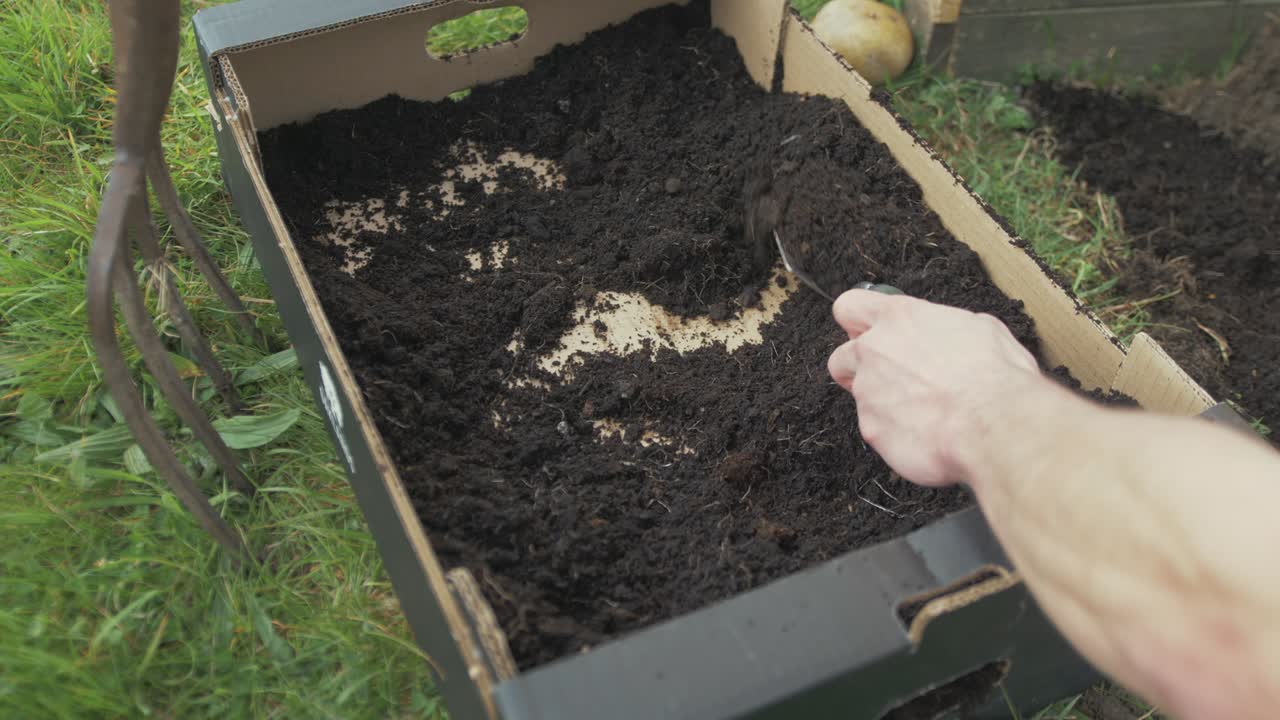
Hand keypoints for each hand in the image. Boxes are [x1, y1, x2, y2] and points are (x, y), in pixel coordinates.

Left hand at [827, 290, 1039, 486]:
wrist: (994, 426)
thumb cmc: (995, 377)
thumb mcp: (982, 328)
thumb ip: (946, 327)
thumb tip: (949, 333)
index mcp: (900, 318)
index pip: (850, 306)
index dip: (856, 321)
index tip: (866, 331)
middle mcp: (874, 351)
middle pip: (841, 356)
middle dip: (859, 367)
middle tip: (889, 377)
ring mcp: (867, 391)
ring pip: (856, 394)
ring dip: (877, 400)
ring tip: (913, 409)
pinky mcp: (870, 428)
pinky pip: (873, 428)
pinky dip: (892, 432)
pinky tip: (921, 432)